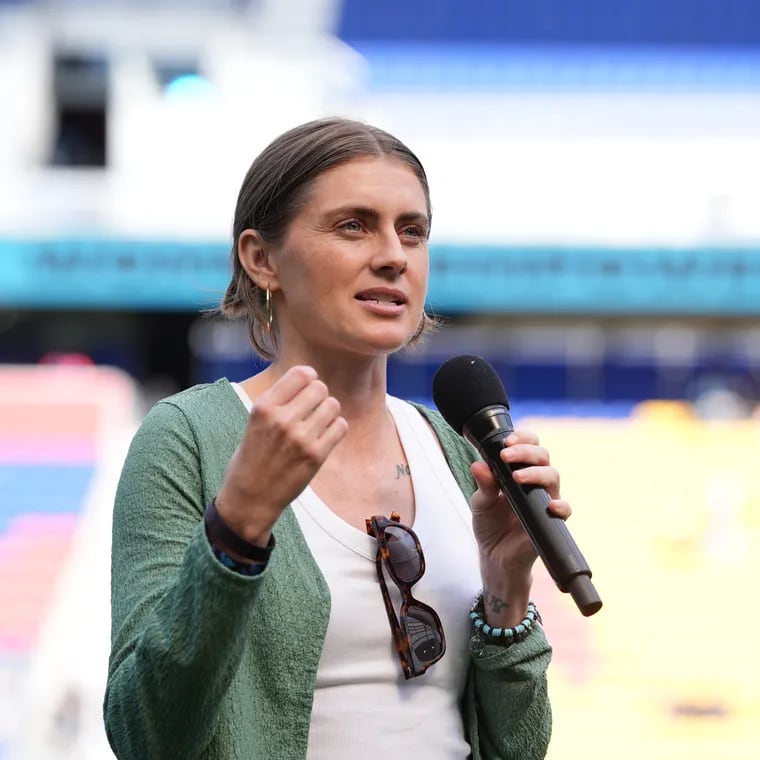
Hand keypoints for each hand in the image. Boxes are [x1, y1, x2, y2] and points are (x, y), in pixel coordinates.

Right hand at [215, 366, 347, 545]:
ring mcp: (300, 438)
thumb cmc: (252, 458)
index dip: (309, 377)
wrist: (250, 499)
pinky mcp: (316, 456)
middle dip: (319, 396)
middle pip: (320, 388)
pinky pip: (340, 426)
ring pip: (333, 405)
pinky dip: (336, 428)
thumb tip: (309, 378)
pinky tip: (324, 436)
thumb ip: (279, 400)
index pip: (300, 374)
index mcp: (263, 407)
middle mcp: (282, 420)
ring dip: (328, 412)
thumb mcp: (255, 421)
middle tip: (312, 409)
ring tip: (318, 423)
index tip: (307, 387)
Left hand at [471, 429, 570, 624]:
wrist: (495, 557)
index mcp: (518, 473)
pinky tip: (549, 505)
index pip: (529, 447)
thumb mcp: (480, 503)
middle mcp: (535, 483)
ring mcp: (544, 500)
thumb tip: (479, 464)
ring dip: (536, 473)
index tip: (507, 441)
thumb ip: (483, 484)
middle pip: (543, 457)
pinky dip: (560, 506)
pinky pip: (564, 510)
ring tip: (517, 477)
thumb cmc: (490, 525)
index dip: (523, 439)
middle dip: (526, 451)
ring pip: (553, 476)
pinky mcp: (550, 521)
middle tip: (506, 456)